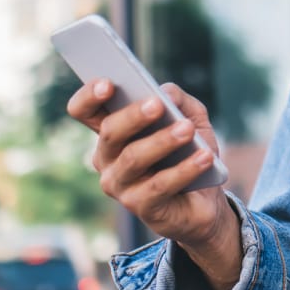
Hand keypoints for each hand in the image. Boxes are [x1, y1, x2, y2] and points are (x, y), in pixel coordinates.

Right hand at [67, 81, 242, 289]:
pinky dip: (184, 170)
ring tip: (187, 130)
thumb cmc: (190, 151)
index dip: (90, 96)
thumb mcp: (191, 118)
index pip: (85, 110)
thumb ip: (179, 99)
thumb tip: (165, 92)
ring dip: (162, 142)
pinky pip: (159, 186)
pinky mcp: (139, 206)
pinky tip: (204, 157)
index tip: (108, 83)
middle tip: (157, 104)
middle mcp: (106, 158)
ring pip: (133, 158)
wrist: (205, 200)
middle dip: (134, 116)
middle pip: (110, 132)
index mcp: (112, 131)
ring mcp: (119, 185)